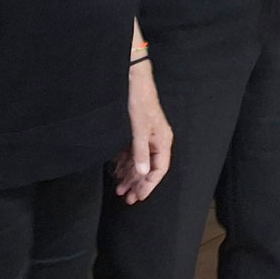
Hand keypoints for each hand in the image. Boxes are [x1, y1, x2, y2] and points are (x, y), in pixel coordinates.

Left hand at [115, 58, 172, 203]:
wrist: (132, 79)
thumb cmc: (139, 101)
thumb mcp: (139, 129)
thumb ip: (140, 152)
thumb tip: (144, 172)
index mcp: (162, 140)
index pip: (159, 169)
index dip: (149, 185)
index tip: (138, 197)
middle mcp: (156, 140)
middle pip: (149, 168)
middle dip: (138, 184)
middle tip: (127, 199)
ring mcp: (146, 136)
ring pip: (139, 162)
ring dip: (130, 176)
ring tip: (119, 189)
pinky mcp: (135, 131)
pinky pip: (131, 153)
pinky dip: (124, 164)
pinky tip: (117, 172)